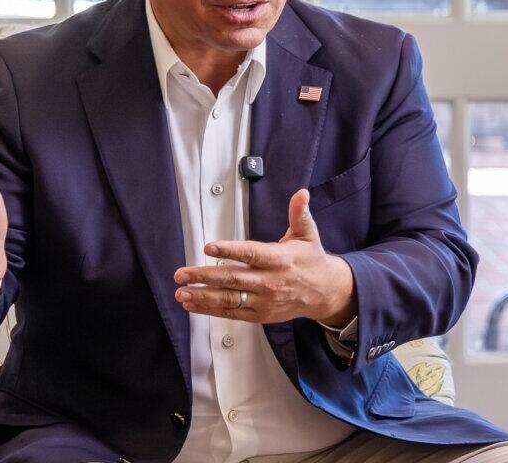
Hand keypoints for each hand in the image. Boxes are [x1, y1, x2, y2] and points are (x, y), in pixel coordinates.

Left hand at [173, 189, 355, 325]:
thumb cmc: (311, 261)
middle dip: (204, 276)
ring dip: (203, 296)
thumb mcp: (308, 234)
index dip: (229, 250)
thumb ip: (299, 214)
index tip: (209, 246)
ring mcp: (263, 301)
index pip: (251, 254)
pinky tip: (193, 304)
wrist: (325, 293)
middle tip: (182, 274)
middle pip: (232, 279)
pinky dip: (211, 310)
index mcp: (279, 260)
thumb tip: (301, 193)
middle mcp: (270, 282)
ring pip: (229, 299)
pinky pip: (232, 313)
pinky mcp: (259, 315)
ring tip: (182, 292)